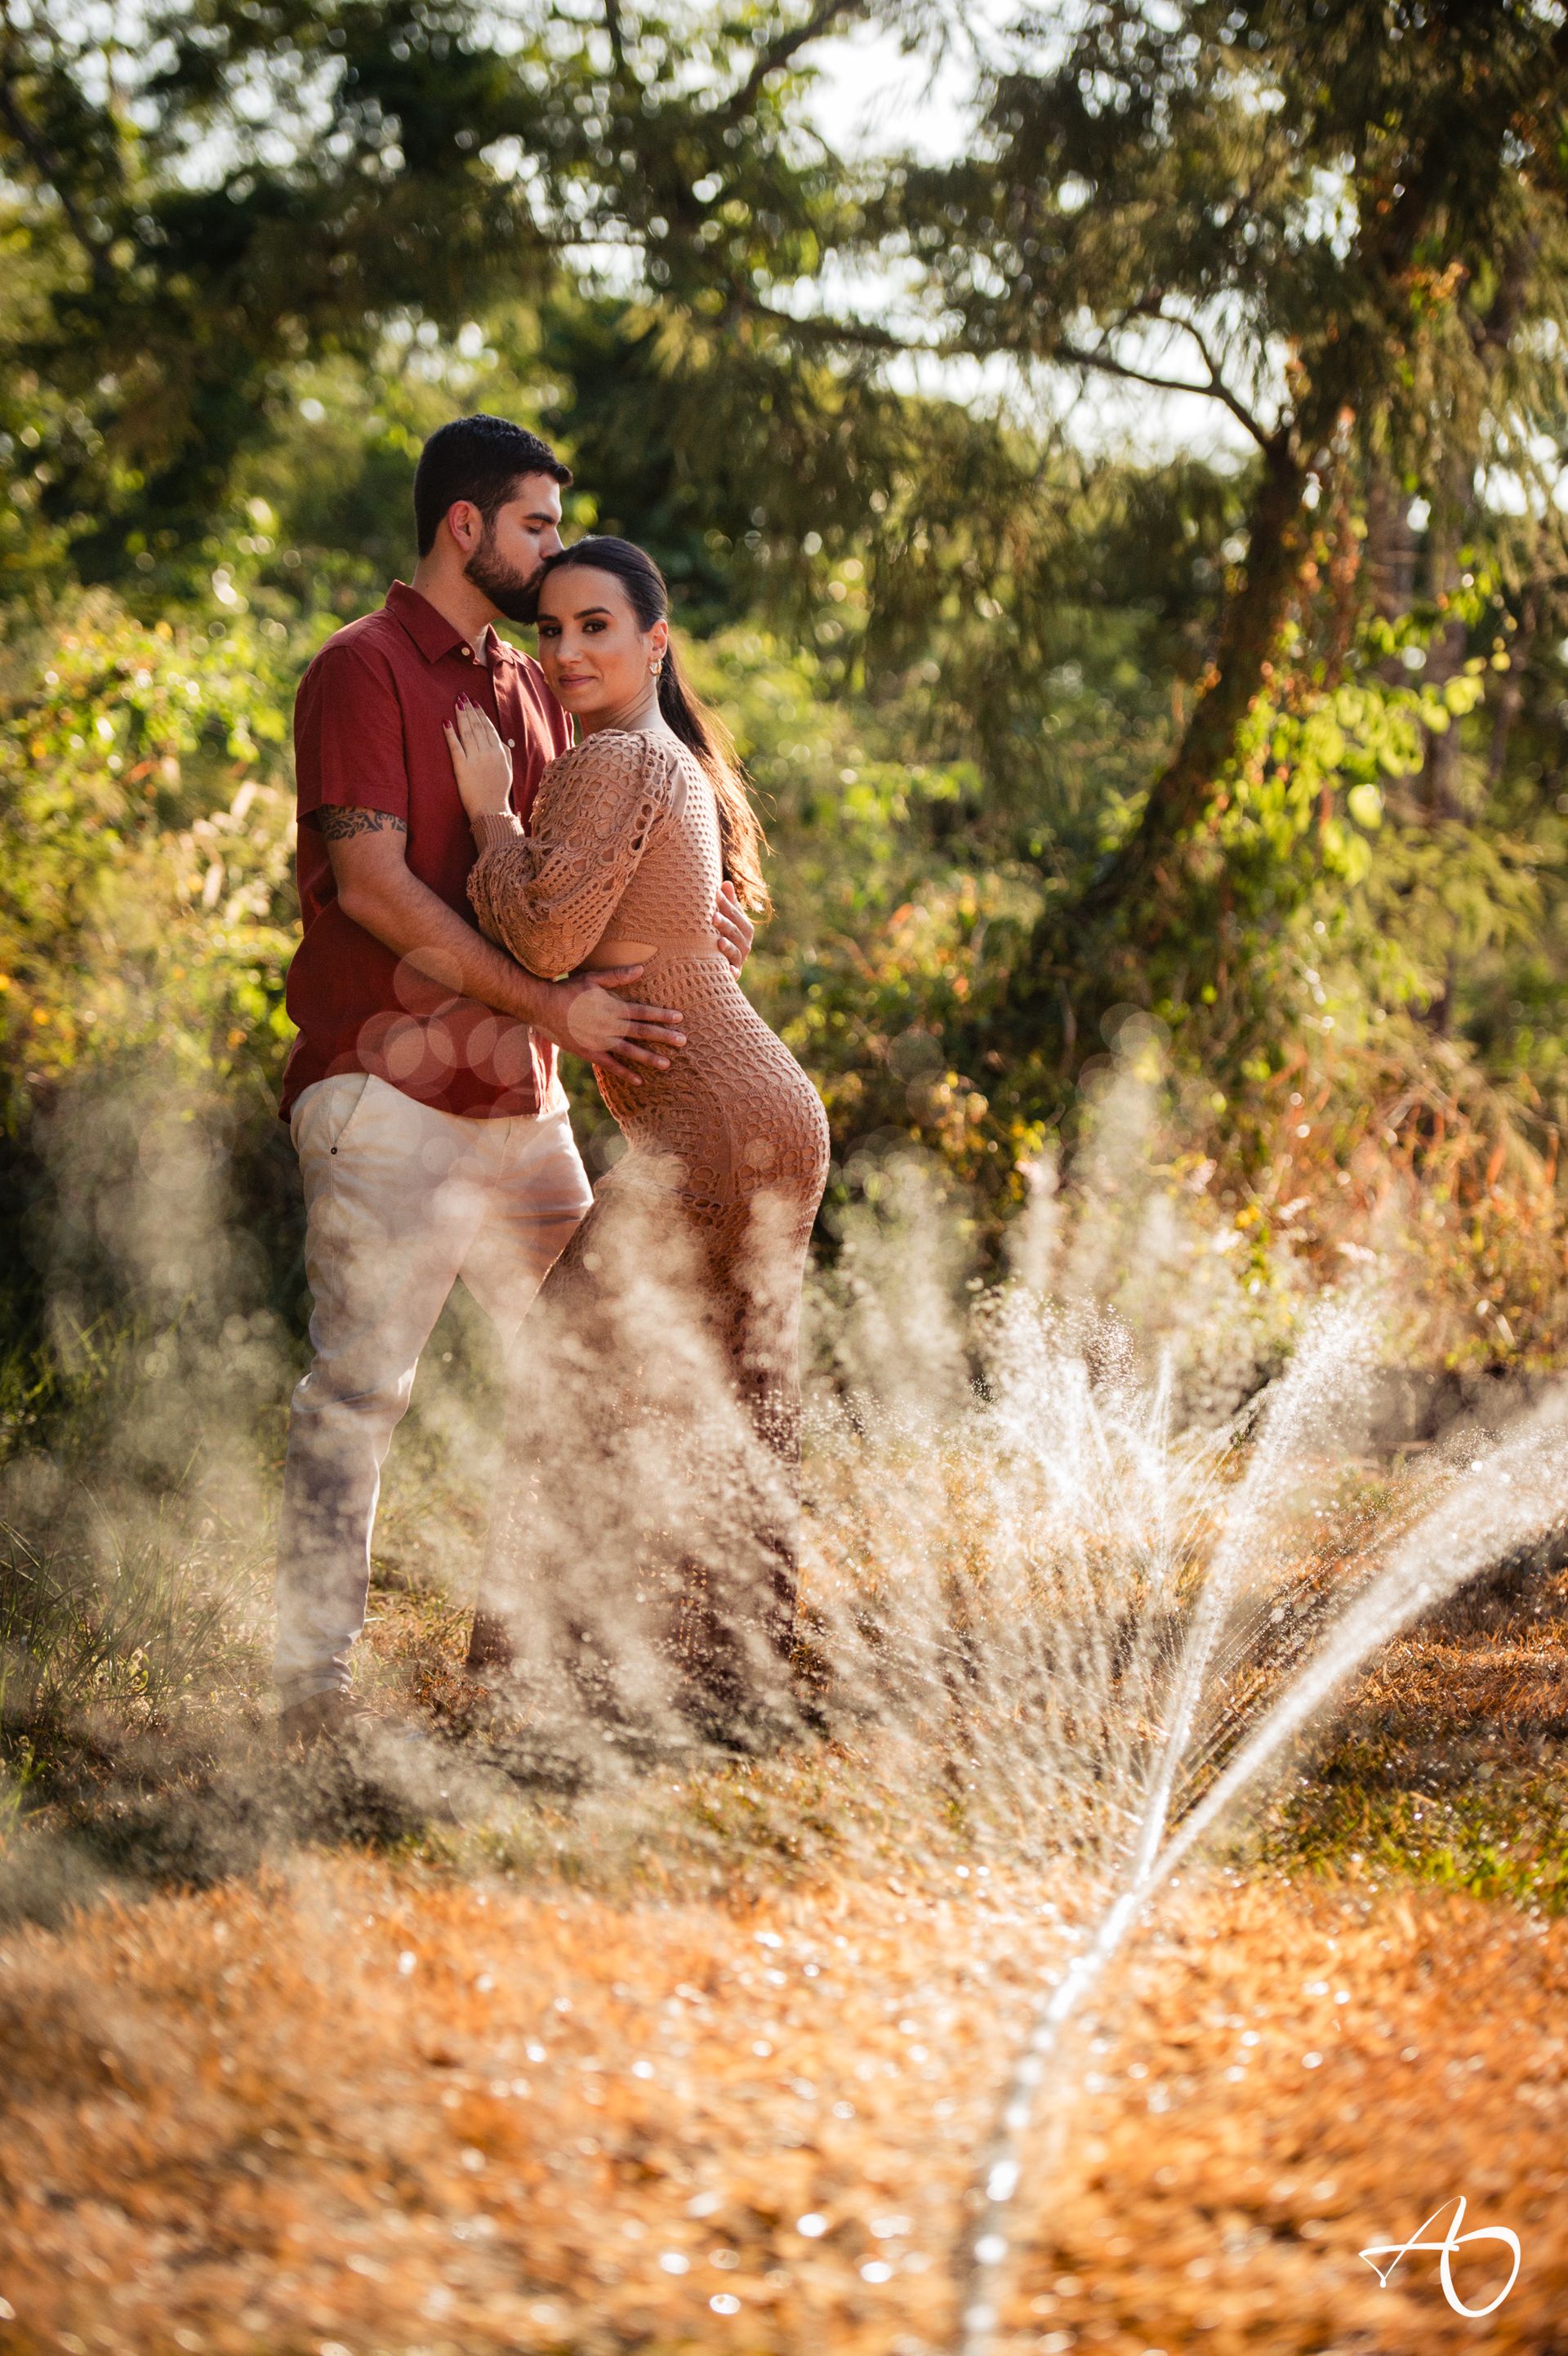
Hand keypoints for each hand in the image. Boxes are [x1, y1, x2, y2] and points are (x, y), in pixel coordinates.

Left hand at [444, 698, 512, 818]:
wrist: (491, 810)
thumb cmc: (499, 792)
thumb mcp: (508, 771)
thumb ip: (506, 754)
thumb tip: (502, 740)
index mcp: (500, 752)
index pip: (489, 728)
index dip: (481, 714)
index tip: (475, 704)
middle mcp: (488, 753)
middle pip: (477, 726)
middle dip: (470, 710)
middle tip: (463, 697)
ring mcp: (475, 759)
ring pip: (468, 732)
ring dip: (462, 716)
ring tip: (457, 703)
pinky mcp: (462, 767)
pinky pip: (455, 746)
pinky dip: (450, 733)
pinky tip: (446, 722)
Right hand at [531, 965, 686, 1085]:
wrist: (542, 1006)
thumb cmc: (567, 989)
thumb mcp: (593, 978)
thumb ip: (618, 976)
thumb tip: (642, 968)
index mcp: (613, 1008)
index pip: (643, 1012)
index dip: (662, 1015)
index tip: (679, 1018)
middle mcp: (610, 1026)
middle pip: (642, 1032)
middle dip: (664, 1037)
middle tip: (683, 1042)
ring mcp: (600, 1041)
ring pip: (630, 1051)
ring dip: (649, 1058)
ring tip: (667, 1064)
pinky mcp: (589, 1052)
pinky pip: (610, 1066)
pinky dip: (625, 1073)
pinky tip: (639, 1080)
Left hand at [713, 879, 754, 971]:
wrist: (724, 964)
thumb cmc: (723, 935)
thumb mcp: (727, 919)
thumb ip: (728, 903)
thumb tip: (726, 882)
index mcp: (744, 928)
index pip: (735, 914)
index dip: (726, 904)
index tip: (715, 894)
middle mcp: (744, 944)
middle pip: (735, 932)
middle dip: (725, 924)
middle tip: (713, 916)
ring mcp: (739, 959)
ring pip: (735, 952)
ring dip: (728, 947)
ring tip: (719, 942)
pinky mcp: (734, 974)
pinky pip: (734, 973)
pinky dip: (731, 972)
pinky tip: (727, 970)